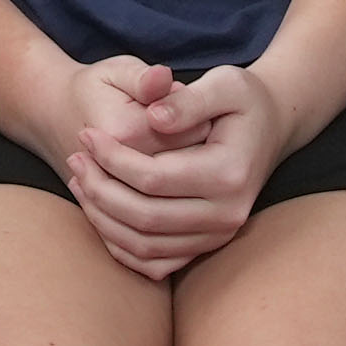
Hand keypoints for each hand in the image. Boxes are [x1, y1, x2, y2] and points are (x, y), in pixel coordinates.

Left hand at [64, 61, 290, 280]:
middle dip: (98, 189)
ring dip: (102, 218)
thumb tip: (154, 117)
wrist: (271, 127)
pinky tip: (99, 211)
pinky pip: (154, 262)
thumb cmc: (243, 100)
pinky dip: (120, 245)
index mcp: (228, 174)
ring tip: (79, 180)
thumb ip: (188, 100)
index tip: (86, 134)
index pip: (153, 178)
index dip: (111, 158)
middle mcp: (227, 214)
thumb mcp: (225, 83)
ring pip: (144, 246)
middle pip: (144, 217)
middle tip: (74, 158)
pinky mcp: (207, 245)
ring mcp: (218, 235)